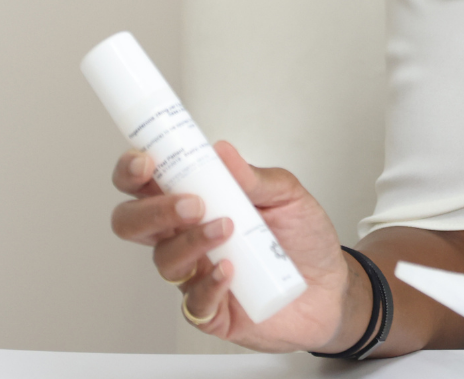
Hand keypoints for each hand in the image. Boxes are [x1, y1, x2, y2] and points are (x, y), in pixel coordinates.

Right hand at [108, 140, 352, 352]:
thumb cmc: (303, 240)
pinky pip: (194, 302)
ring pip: (164, 260)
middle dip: (152, 211)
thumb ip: (256, 176)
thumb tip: (223, 152)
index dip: (132, 171)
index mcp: (196, 201)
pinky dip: (209, 284)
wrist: (332, 288)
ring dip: (191, 241)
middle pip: (133, 224)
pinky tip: (229, 271)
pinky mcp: (210, 311)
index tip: (146, 161)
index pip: (145, 183)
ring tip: (226, 229)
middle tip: (190, 203)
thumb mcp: (288, 196)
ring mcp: (195, 275)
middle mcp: (186, 237)